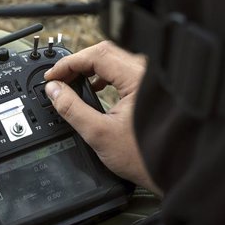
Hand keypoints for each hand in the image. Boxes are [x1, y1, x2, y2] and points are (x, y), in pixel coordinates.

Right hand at [44, 41, 160, 195]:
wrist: (171, 171)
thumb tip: (54, 90)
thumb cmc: (145, 156)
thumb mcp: (98, 133)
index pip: (96, 55)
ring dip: (89, 69)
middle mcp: (145, 73)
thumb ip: (71, 109)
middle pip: (104, 53)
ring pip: (112, 60)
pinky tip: (94, 87)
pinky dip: (102, 75)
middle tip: (59, 79)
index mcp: (137, 78)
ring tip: (72, 83)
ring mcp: (148, 79)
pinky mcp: (148, 87)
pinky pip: (121, 70)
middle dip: (77, 64)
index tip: (52, 76)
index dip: (69, 63)